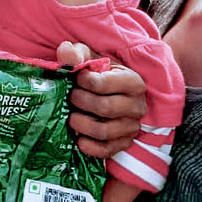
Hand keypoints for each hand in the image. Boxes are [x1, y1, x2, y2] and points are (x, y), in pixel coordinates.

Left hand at [58, 41, 145, 158]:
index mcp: (133, 81)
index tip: (77, 78)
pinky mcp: (123, 143)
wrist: (108, 93)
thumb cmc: (99, 73)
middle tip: (71, 97)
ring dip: (81, 124)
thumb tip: (65, 51)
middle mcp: (136, 106)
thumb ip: (77, 53)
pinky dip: (89, 146)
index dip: (85, 81)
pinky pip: (106, 151)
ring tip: (71, 116)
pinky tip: (78, 138)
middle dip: (81, 102)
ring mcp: (131, 127)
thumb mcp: (90, 58)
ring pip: (104, 131)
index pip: (105, 83)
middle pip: (105, 108)